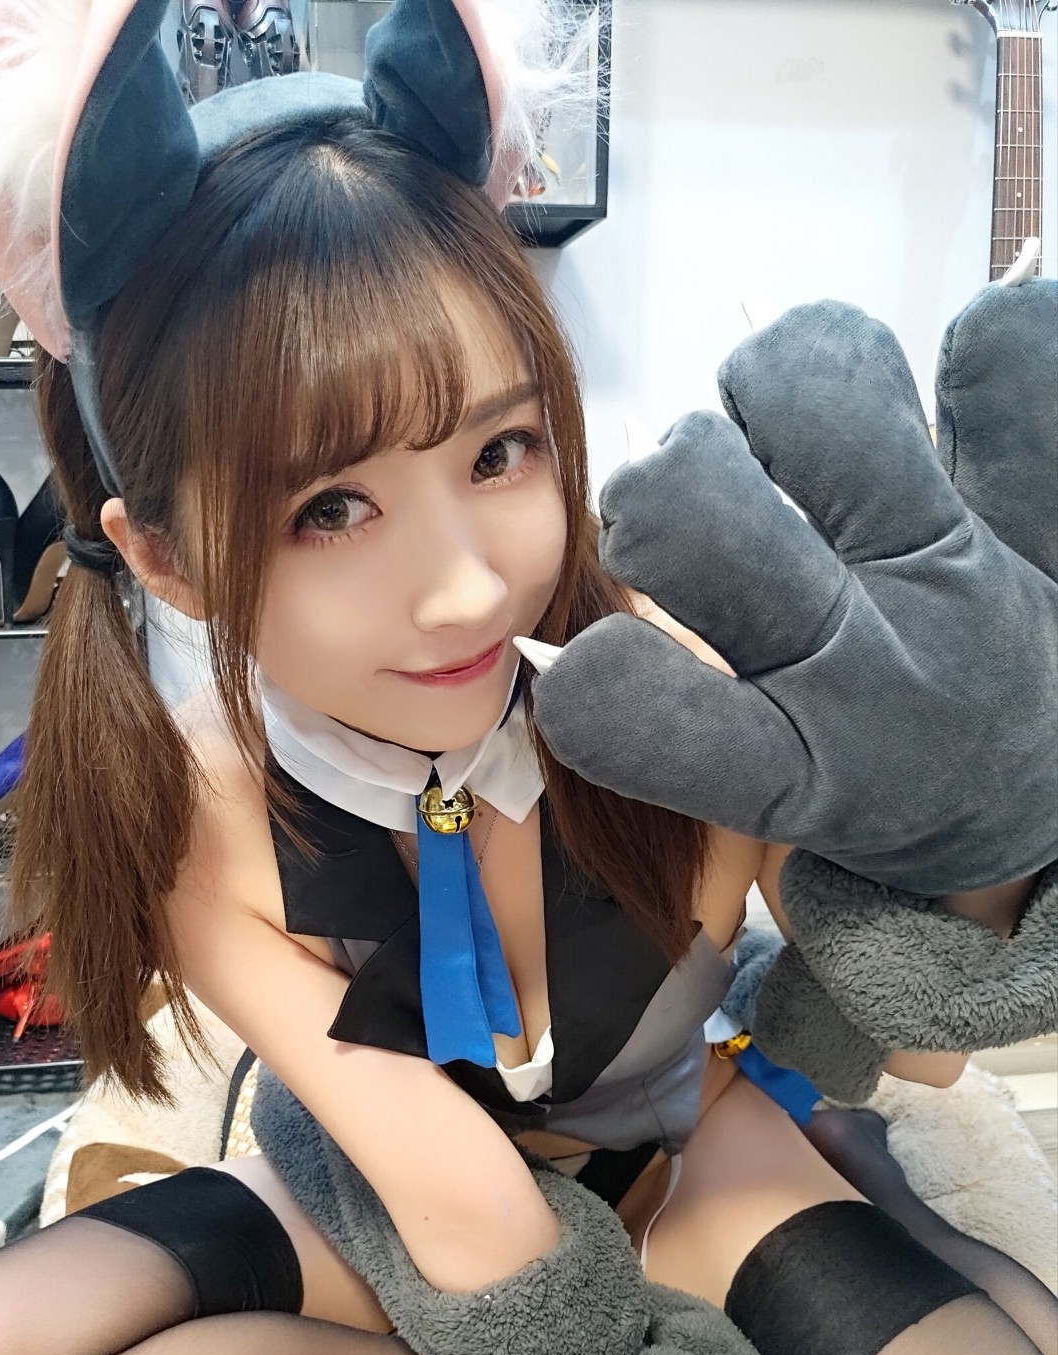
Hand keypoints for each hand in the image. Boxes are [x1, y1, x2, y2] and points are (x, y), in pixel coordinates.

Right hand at [530, 284, 1057, 896]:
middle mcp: (872, 663)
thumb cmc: (889, 770)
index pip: (648, 727)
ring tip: (787, 414)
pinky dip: (977, 345)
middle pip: (695, 516)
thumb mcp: (773, 789)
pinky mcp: (1044, 504)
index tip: (588, 669)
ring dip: (774, 379)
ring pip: (820, 402)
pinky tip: (952, 383)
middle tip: (690, 485)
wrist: (1048, 787)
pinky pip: (999, 364)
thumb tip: (565, 647)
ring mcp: (965, 570)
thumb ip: (658, 726)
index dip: (596, 686)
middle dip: (662, 480)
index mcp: (794, 765)